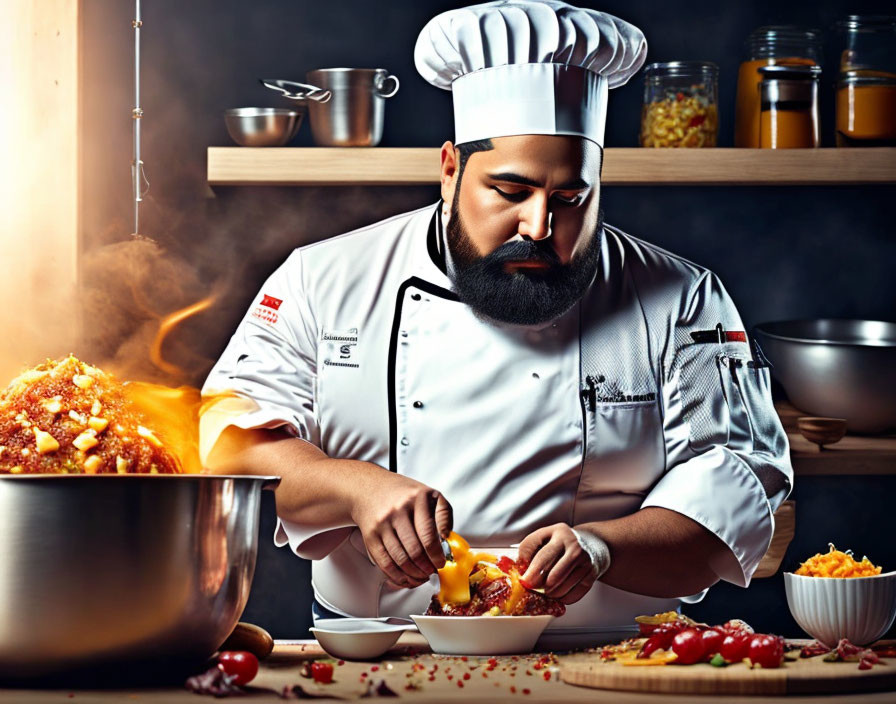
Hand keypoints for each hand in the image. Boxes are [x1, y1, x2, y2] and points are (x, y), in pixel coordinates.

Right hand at [350, 472, 452, 588]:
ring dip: (413, 574)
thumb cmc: (403, 494)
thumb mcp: (429, 494)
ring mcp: (382, 524)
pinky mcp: (370, 536)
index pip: (428, 535)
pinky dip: (396, 575)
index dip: (436, 555)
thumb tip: (446, 537)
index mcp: (416, 499)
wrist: (371, 488)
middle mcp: (397, 511)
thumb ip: (443, 514)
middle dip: (426, 567)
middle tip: (431, 571)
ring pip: (399, 559)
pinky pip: (384, 562)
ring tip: (421, 576)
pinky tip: (405, 577)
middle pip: (414, 550)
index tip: (440, 562)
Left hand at [517, 523, 602, 603]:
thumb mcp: (544, 536)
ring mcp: (585, 561)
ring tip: (545, 590)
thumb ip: (529, 548)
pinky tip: (558, 593)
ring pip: (563, 586)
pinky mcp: (592, 574)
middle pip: (554, 574)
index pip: (544, 555)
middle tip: (532, 588)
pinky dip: (563, 598)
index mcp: (559, 532)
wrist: (591, 544)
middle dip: (540, 585)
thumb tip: (520, 568)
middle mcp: (575, 546)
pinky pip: (574, 594)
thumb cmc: (560, 542)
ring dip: (550, 593)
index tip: (524, 582)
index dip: (532, 571)